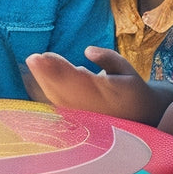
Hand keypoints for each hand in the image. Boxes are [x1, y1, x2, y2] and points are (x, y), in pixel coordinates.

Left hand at [25, 46, 172, 125]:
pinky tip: (30, 82)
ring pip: (58, 101)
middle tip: (32, 58)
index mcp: (107, 94)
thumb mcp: (126, 69)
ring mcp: (84, 118)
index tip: (43, 56)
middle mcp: (93, 109)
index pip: (78, 80)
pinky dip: (42, 96)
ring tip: (30, 66)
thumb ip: (108, 58)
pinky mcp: (78, 122)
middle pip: (64, 91)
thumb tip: (88, 51)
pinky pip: (57, 109)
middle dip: (46, 75)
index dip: (59, 69)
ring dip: (41, 84)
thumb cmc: (131, 88)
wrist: (143, 118)